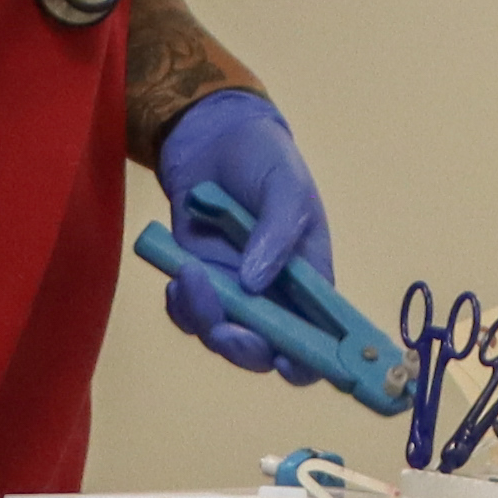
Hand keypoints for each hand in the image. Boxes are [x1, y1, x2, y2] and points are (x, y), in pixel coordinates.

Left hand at [150, 89, 336, 373]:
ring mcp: (234, 292)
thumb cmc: (262, 158)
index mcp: (311, 279)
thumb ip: (278, 231)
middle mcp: (275, 296)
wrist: (210, 136)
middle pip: (267, 350)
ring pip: (223, 336)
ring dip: (205, 320)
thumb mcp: (285, 185)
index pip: (320, 338)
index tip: (285, 360)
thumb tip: (257, 284)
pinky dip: (182, 307)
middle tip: (224, 329)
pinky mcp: (199, 282)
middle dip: (245, 348)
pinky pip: (190, 315)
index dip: (308, 360)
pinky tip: (178, 278)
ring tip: (189, 276)